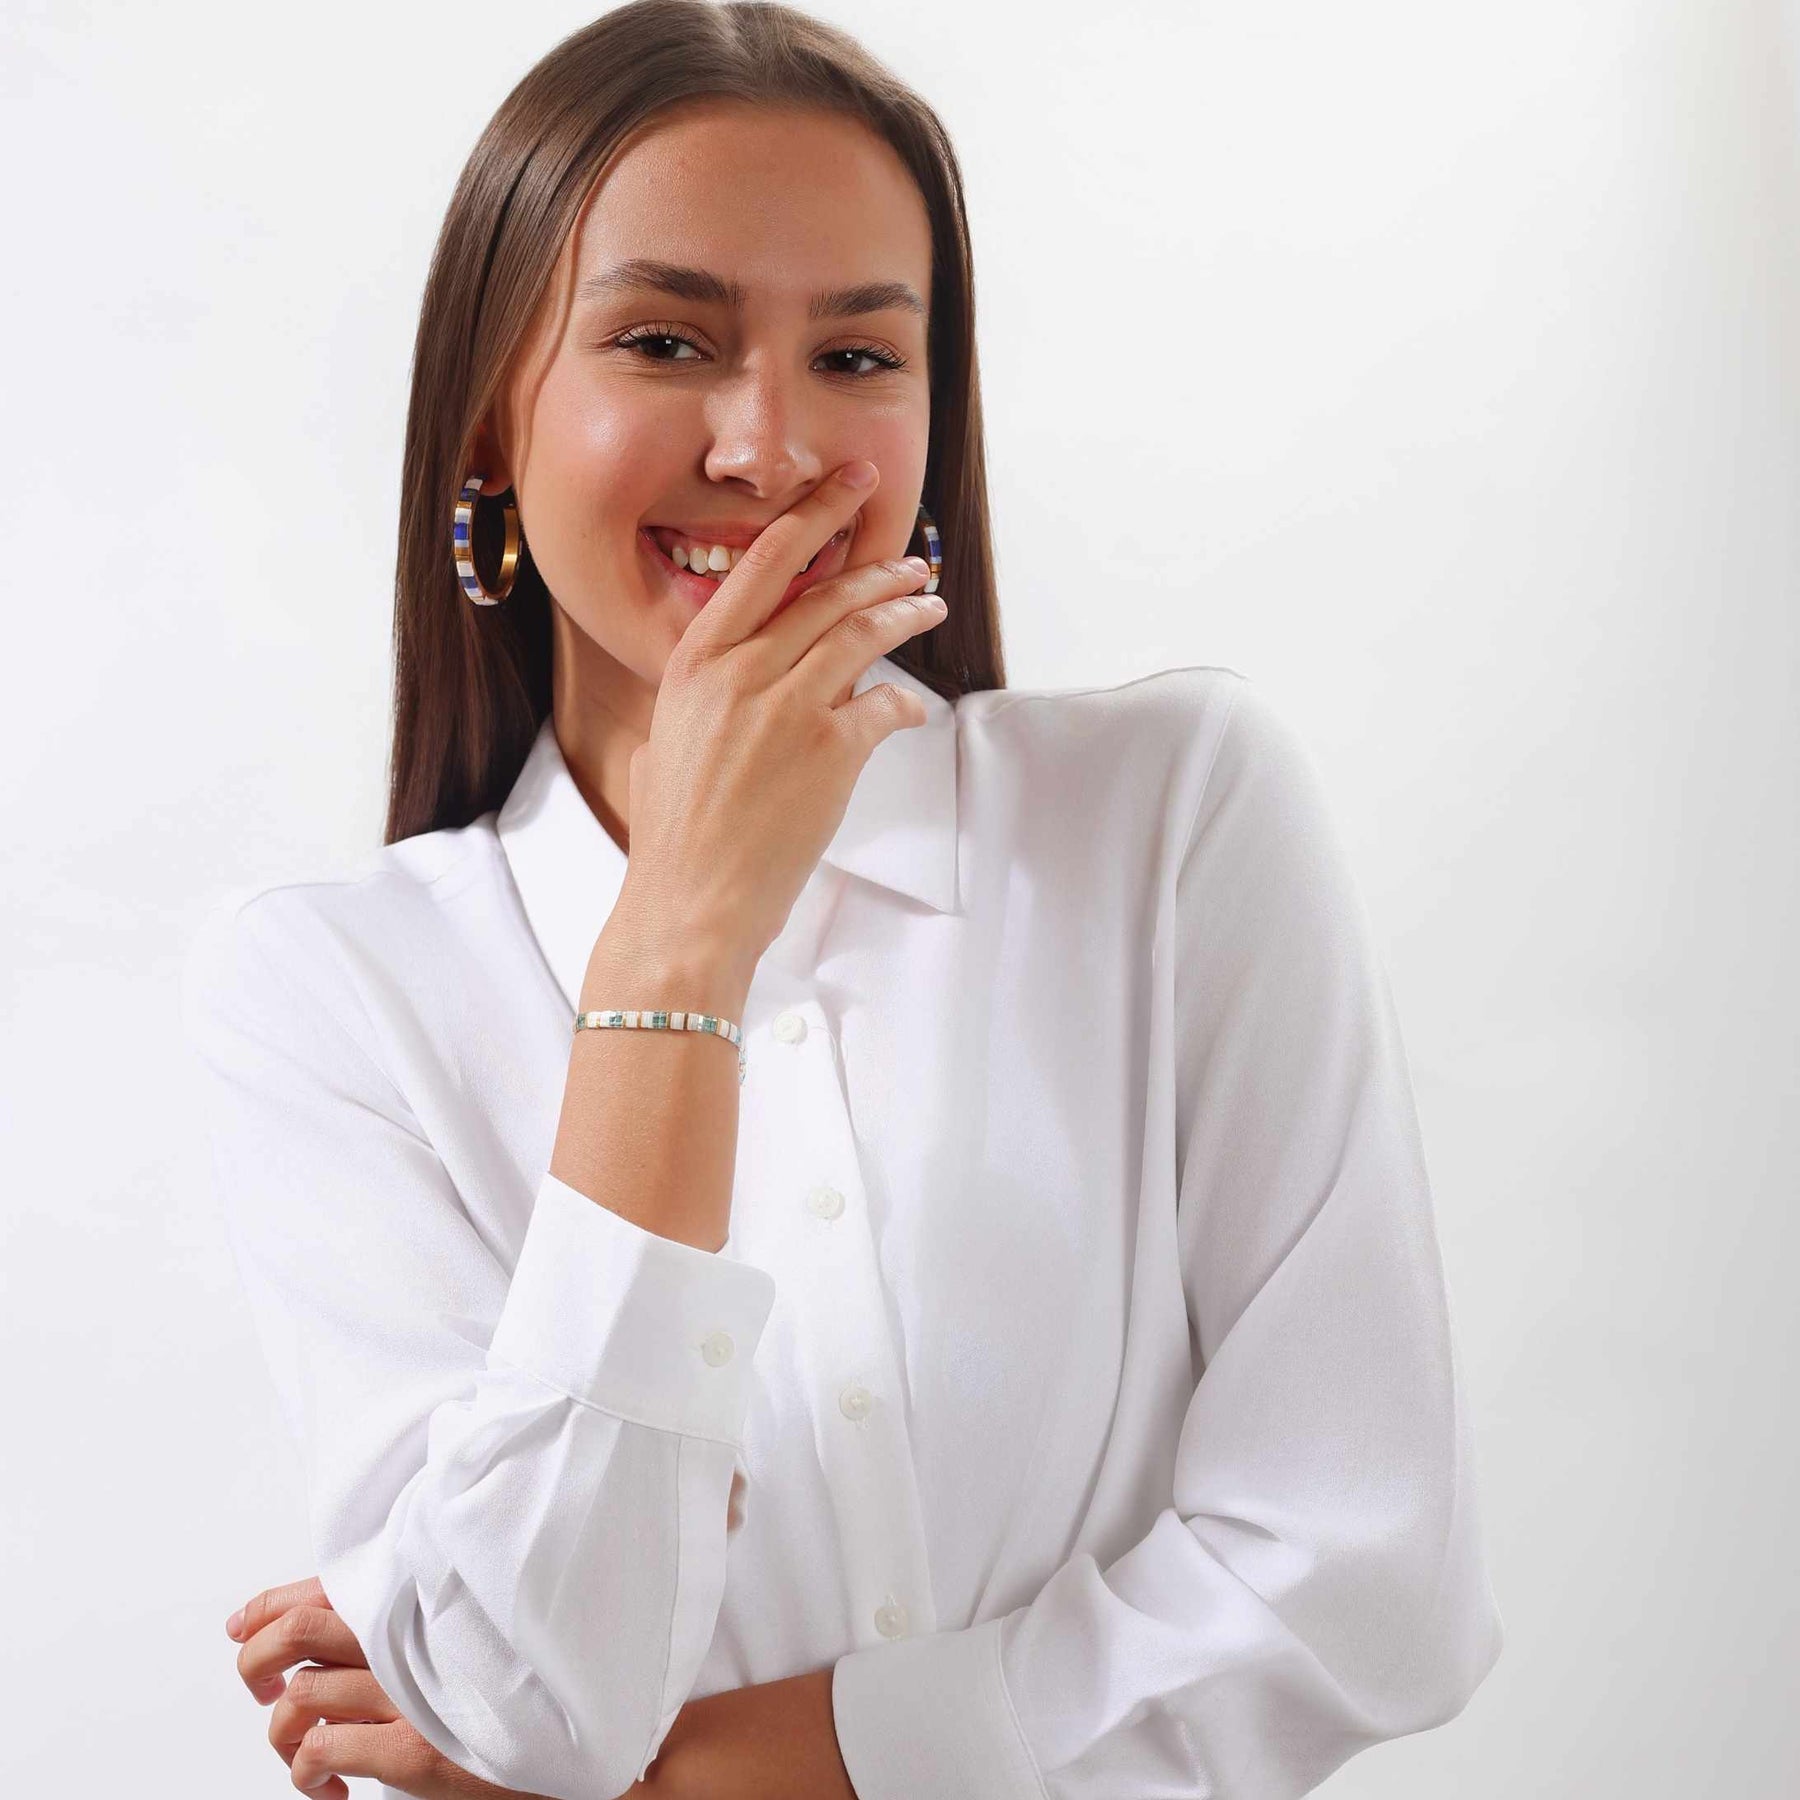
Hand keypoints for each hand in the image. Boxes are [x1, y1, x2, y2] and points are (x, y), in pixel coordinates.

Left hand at [226, 1576, 631, 1797]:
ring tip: (298, 1751)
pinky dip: (307, 1771)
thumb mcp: (470, 1625)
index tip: (243, 1625)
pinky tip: (328, 1787)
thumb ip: (421, 1613)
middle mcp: (409, 1636)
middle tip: (260, 1687)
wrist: (583, 1732)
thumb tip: (360, 1615)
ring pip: (300, 1699)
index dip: (266, 1606)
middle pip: (296, 1633)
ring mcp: (407, 1695)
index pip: (319, 1587)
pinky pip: (322, 1752)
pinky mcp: (412, 1752)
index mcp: (421, 1598)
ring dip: (282, 1732)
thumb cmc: (526, 1677)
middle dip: (256, 1662)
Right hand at [612, 458, 946, 978]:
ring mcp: (788, 708)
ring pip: (863, 634)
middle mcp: (741, 672)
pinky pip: (885, 706)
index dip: (815, 516)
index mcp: (696, 660)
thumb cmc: (675, 833)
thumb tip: (740, 674)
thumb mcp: (670, 737)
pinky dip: (905, 705)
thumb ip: (708, 693)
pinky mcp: (831, 752)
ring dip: (904, 613)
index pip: (763, 564)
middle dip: (879, 567)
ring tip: (928, 602)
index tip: (848, 485)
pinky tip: (912, 709)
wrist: (690, 901)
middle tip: (911, 559)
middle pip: (827, 594)